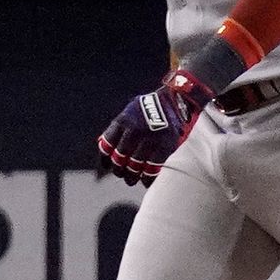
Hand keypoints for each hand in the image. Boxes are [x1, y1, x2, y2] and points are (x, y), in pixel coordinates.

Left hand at [96, 70, 214, 185]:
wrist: (176, 98)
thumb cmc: (152, 105)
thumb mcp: (131, 110)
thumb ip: (119, 126)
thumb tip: (103, 142)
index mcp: (122, 121)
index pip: (106, 145)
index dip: (105, 159)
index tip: (107, 166)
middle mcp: (133, 131)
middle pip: (119, 159)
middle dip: (118, 170)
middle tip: (121, 175)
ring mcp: (149, 139)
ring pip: (134, 165)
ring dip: (131, 176)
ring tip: (131, 180)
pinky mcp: (164, 146)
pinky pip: (152, 168)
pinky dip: (147, 177)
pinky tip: (145, 181)